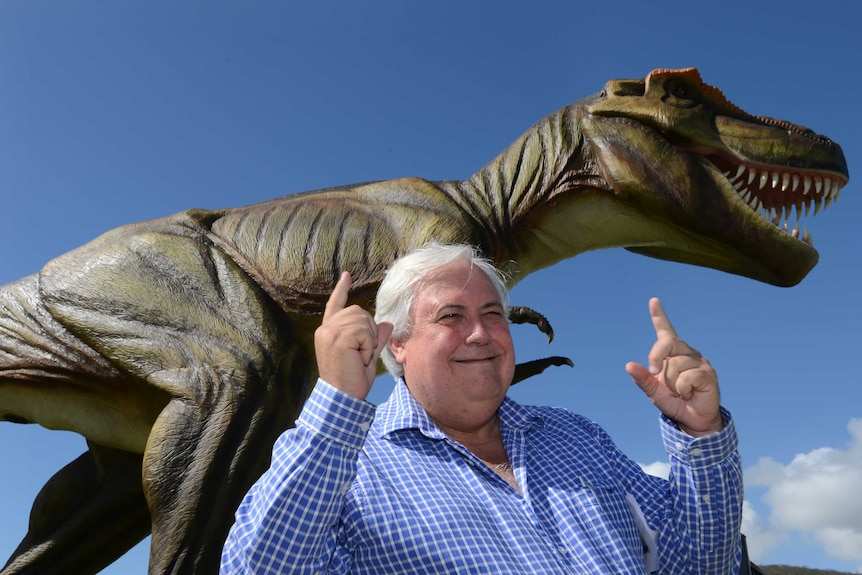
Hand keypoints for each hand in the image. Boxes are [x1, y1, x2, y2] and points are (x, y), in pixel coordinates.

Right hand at [314, 272, 392, 399]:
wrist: (341, 398)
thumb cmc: (352, 381)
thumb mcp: (367, 356)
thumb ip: (375, 338)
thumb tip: (386, 324)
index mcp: (329, 331)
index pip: (336, 304)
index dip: (342, 289)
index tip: (347, 275)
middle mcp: (326, 328)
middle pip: (359, 311)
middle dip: (369, 330)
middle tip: (362, 353)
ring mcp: (329, 331)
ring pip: (363, 320)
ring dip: (369, 340)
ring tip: (359, 357)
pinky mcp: (336, 337)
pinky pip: (364, 331)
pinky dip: (368, 346)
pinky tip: (359, 359)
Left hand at [625, 298, 722, 436]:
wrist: (692, 420)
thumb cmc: (674, 401)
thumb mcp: (654, 391)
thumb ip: (643, 378)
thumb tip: (629, 365)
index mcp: (672, 353)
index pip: (665, 330)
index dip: (659, 315)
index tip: (653, 300)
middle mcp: (686, 352)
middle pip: (667, 343)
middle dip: (656, 357)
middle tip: (655, 373)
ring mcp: (699, 361)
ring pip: (675, 365)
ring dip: (673, 384)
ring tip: (681, 391)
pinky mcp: (708, 373)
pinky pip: (687, 378)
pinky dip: (683, 389)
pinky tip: (690, 393)